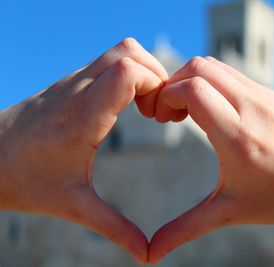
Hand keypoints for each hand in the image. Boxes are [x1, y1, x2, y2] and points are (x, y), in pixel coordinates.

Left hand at [0, 38, 166, 263]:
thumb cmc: (26, 181)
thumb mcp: (74, 206)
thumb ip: (115, 228)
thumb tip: (146, 256)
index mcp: (83, 118)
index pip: (127, 72)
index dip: (156, 86)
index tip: (158, 116)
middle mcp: (78, 91)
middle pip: (129, 52)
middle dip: (157, 76)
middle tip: (157, 111)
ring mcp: (73, 81)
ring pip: (120, 51)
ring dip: (143, 72)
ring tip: (145, 107)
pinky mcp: (70, 82)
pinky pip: (108, 61)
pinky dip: (128, 74)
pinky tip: (126, 105)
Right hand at [148, 57, 273, 263]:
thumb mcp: (227, 212)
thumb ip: (184, 229)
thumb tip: (151, 256)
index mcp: (237, 137)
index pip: (193, 89)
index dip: (167, 96)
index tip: (162, 117)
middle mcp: (252, 109)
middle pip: (200, 68)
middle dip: (175, 83)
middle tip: (170, 112)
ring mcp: (267, 98)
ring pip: (218, 66)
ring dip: (195, 80)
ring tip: (191, 110)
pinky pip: (237, 76)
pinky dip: (215, 82)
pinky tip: (216, 110)